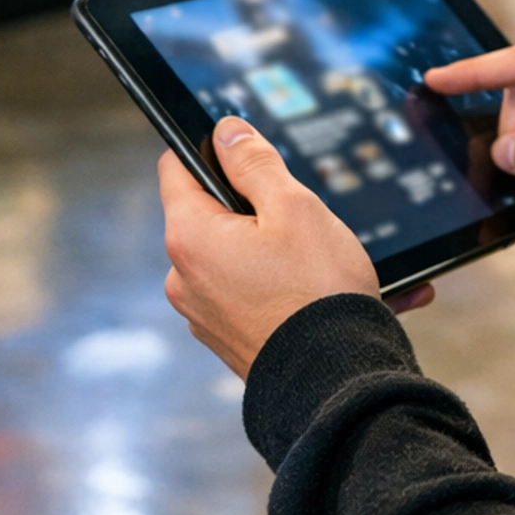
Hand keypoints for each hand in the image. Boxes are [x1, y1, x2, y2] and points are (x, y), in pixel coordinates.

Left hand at [160, 119, 431, 380]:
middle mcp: (184, 278)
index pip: (177, 168)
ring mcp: (205, 314)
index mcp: (191, 237)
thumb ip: (254, 163)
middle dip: (257, 207)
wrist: (338, 384)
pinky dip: (290, 286)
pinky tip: (337, 290)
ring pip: (239, 256)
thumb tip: (226, 131)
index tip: (249, 152)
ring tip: (334, 261)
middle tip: (305, 218)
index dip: (213, 149)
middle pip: (213, 214)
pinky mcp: (230, 339)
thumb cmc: (318, 292)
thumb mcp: (293, 206)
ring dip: (280, 249)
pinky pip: (256, 294)